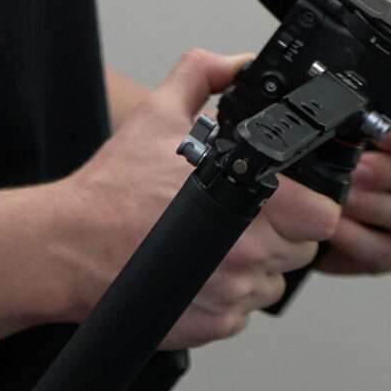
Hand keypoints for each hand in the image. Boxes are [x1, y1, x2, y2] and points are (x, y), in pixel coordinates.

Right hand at [54, 48, 342, 347]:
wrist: (67, 246)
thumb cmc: (112, 190)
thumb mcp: (157, 114)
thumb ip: (203, 76)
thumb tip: (238, 65)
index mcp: (247, 203)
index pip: (322, 215)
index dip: (312, 204)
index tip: (293, 197)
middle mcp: (245, 255)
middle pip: (303, 249)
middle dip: (285, 231)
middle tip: (251, 216)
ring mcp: (229, 295)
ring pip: (275, 283)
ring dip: (259, 267)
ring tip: (222, 244)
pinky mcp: (211, 325)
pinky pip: (243, 313)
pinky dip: (230, 296)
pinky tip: (202, 271)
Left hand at [316, 99, 390, 275]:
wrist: (309, 195)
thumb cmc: (335, 147)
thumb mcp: (349, 118)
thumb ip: (362, 110)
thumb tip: (356, 106)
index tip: (383, 132)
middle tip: (357, 169)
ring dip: (381, 207)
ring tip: (343, 198)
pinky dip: (363, 240)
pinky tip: (336, 227)